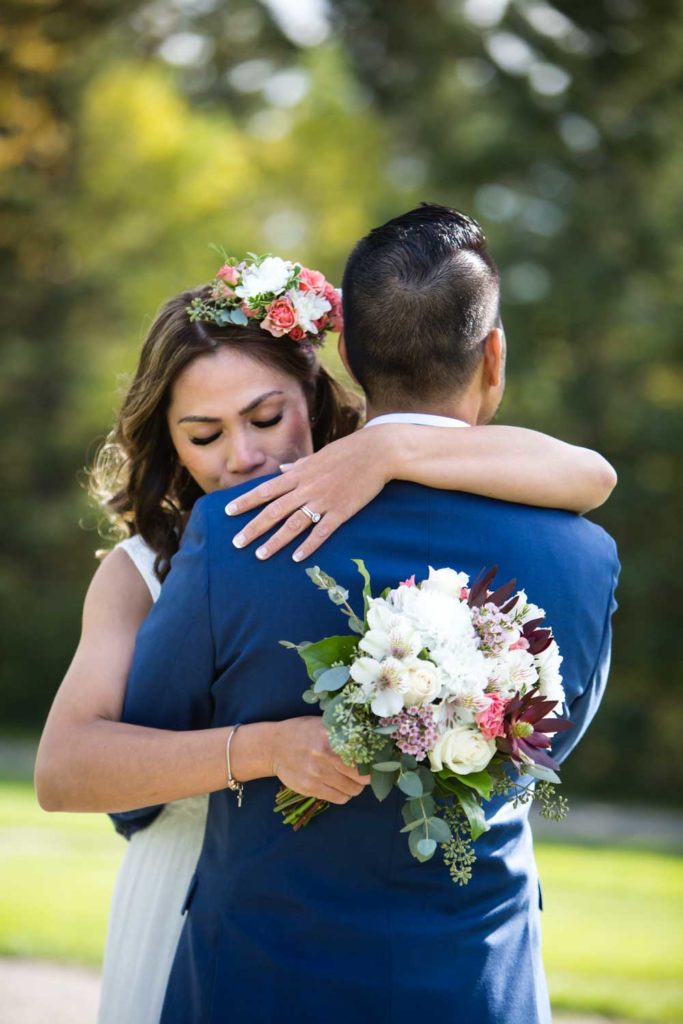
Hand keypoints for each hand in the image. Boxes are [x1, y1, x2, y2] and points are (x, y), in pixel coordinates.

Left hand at [226, 428, 393, 560]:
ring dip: (275, 541)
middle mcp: (306, 488)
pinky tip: (296, 558)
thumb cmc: (346, 452)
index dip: (245, 501)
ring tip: (260, 555)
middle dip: (253, 528)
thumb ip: (297, 466)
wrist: (376, 453)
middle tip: (236, 542)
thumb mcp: (317, 456)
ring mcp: (323, 501)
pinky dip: (308, 545)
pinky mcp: (341, 512)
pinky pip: (321, 532)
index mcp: (298, 474)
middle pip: (273, 511)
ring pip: (293, 525)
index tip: (228, 512)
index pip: (265, 490)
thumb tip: (280, 471)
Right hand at [270, 717, 370, 805]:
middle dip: (367, 776)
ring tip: (351, 780)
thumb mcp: (323, 724)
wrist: (273, 746)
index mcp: (331, 735)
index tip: (375, 761)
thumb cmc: (303, 732)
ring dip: (356, 787)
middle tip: (365, 773)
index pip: (363, 753)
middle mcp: (324, 754)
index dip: (373, 760)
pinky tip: (339, 786)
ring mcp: (316, 773)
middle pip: (361, 775)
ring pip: (352, 789)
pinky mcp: (309, 788)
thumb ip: (345, 732)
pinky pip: (339, 798)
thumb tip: (373, 739)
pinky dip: (344, 795)